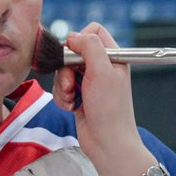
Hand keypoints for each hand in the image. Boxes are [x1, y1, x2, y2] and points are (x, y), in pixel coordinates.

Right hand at [50, 23, 151, 174]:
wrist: (108, 143)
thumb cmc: (110, 110)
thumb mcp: (102, 71)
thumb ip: (89, 47)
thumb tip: (72, 36)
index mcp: (113, 57)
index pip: (93, 32)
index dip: (79, 40)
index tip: (73, 56)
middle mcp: (102, 67)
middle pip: (73, 52)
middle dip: (67, 69)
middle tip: (72, 84)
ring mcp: (90, 82)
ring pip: (64, 70)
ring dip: (63, 85)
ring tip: (72, 99)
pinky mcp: (79, 96)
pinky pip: (62, 87)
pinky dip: (63, 97)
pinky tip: (72, 107)